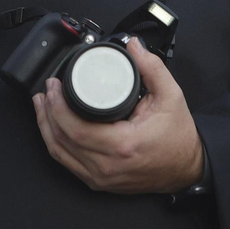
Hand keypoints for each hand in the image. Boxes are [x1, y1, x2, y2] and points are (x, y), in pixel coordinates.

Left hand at [32, 36, 205, 194]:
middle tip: (47, 91)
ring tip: (42, 104)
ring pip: (59, 153)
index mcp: (122, 145)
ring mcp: (100, 178)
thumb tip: (133, 46)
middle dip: (48, 112)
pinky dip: (55, 144)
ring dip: (46, 127)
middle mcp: (107, 166)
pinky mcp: (98, 182)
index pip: (75, 128)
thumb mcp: (171, 97)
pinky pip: (67, 164)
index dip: (57, 106)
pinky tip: (51, 127)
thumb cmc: (178, 138)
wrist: (186, 169)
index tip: (54, 86)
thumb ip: (152, 68)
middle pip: (61, 140)